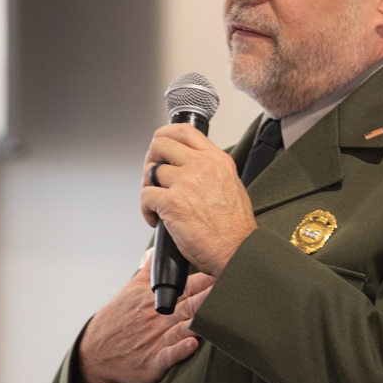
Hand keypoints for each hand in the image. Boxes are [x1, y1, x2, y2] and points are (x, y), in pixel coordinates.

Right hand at [75, 250, 214, 382]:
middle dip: (211, 296)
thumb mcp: (129, 291)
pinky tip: (192, 345)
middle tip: (233, 286)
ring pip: (183, 327)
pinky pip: (168, 355)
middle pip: (190, 304)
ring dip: (201, 321)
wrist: (96, 353)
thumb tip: (155, 251)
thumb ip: (148, 272)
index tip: (225, 268)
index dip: (207, 278)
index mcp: (155, 299)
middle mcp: (158, 318)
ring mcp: (155, 339)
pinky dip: (180, 350)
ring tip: (219, 314)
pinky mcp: (152, 362)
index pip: (186, 285)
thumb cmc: (115, 322)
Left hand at [141, 123, 257, 275]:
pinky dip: (146, 209)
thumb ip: (210, 171)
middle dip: (151, 159)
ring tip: (156, 203)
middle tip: (153, 177)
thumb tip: (187, 167)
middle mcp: (202, 166)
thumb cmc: (234, 228)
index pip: (184, 131)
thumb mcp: (231, 185)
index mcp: (217, 160)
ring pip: (151, 170)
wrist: (237, 251)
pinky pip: (145, 196)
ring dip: (148, 187)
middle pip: (161, 144)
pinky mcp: (172, 202)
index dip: (164, 135)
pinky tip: (156, 219)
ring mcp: (186, 182)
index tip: (159, 145)